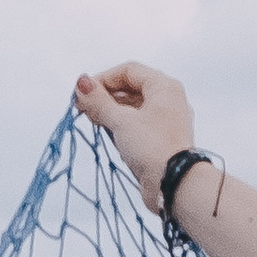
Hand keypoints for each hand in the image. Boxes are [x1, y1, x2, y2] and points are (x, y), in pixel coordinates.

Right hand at [75, 62, 195, 209]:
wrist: (175, 185)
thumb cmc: (152, 148)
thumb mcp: (121, 121)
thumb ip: (99, 102)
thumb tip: (81, 83)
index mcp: (164, 87)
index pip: (128, 71)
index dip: (103, 79)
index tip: (83, 93)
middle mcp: (168, 100)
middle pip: (131, 89)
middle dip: (105, 97)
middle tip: (84, 109)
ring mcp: (166, 121)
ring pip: (134, 108)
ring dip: (112, 112)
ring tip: (94, 121)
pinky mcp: (161, 140)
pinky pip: (139, 125)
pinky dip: (122, 126)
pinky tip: (109, 135)